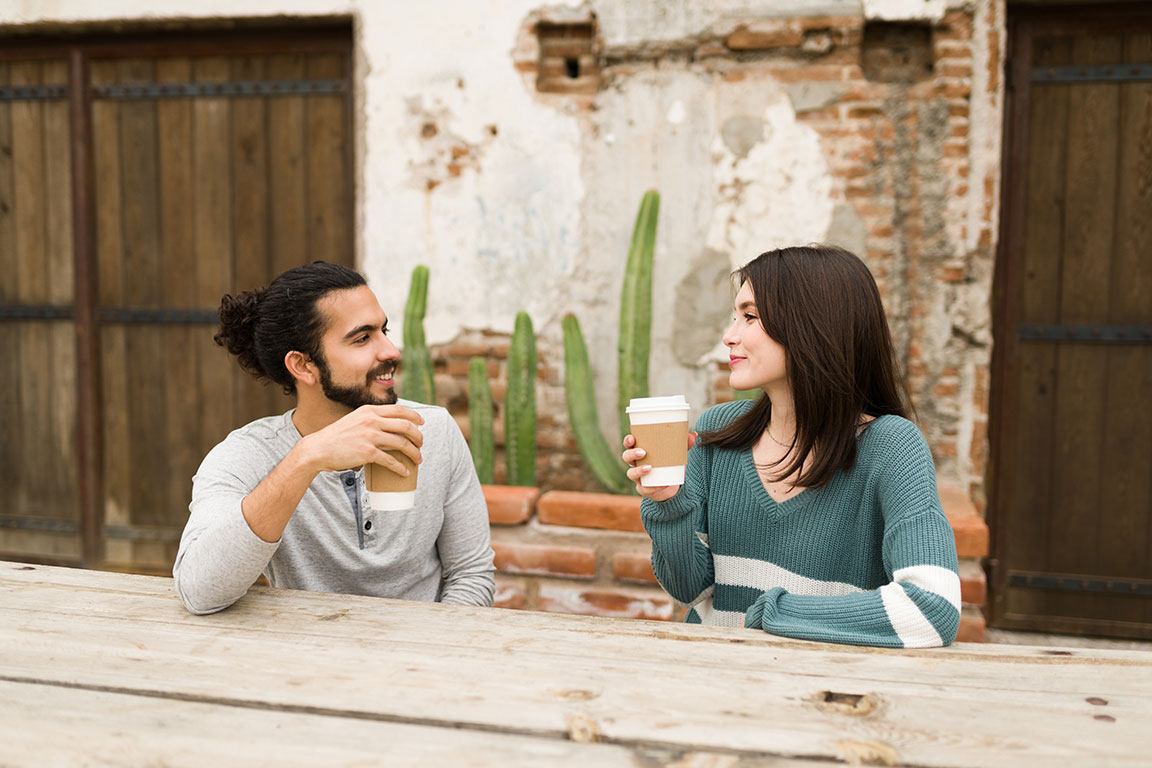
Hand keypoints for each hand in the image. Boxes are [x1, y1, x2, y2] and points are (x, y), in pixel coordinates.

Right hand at [299, 404, 424, 475]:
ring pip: (402, 443)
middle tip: (421, 444)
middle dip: (418, 436)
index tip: (422, 423)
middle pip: (406, 426)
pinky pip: (391, 461)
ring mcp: (370, 436)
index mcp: (369, 410)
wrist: (318, 448)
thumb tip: (387, 425)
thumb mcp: (354, 419)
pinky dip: (401, 468)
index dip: (414, 416)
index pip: (399, 409)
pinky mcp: (368, 453)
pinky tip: (405, 472)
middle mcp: (372, 420)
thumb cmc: (337, 436)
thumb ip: (370, 419)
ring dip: (414, 453)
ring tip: (418, 459)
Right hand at [622, 431, 696, 500]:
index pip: (629, 444)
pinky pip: (645, 488)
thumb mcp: (676, 454)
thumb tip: (693, 435)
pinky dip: (653, 486)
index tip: (632, 438)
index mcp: (640, 451)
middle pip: (626, 457)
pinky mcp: (644, 489)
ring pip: (631, 473)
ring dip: (639, 470)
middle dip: (632, 454)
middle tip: (643, 452)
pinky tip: (661, 484)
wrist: (671, 485)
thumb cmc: (669, 464)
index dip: (628, 441)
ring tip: (649, 468)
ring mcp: (638, 477)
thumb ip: (684, 445)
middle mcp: (635, 463)